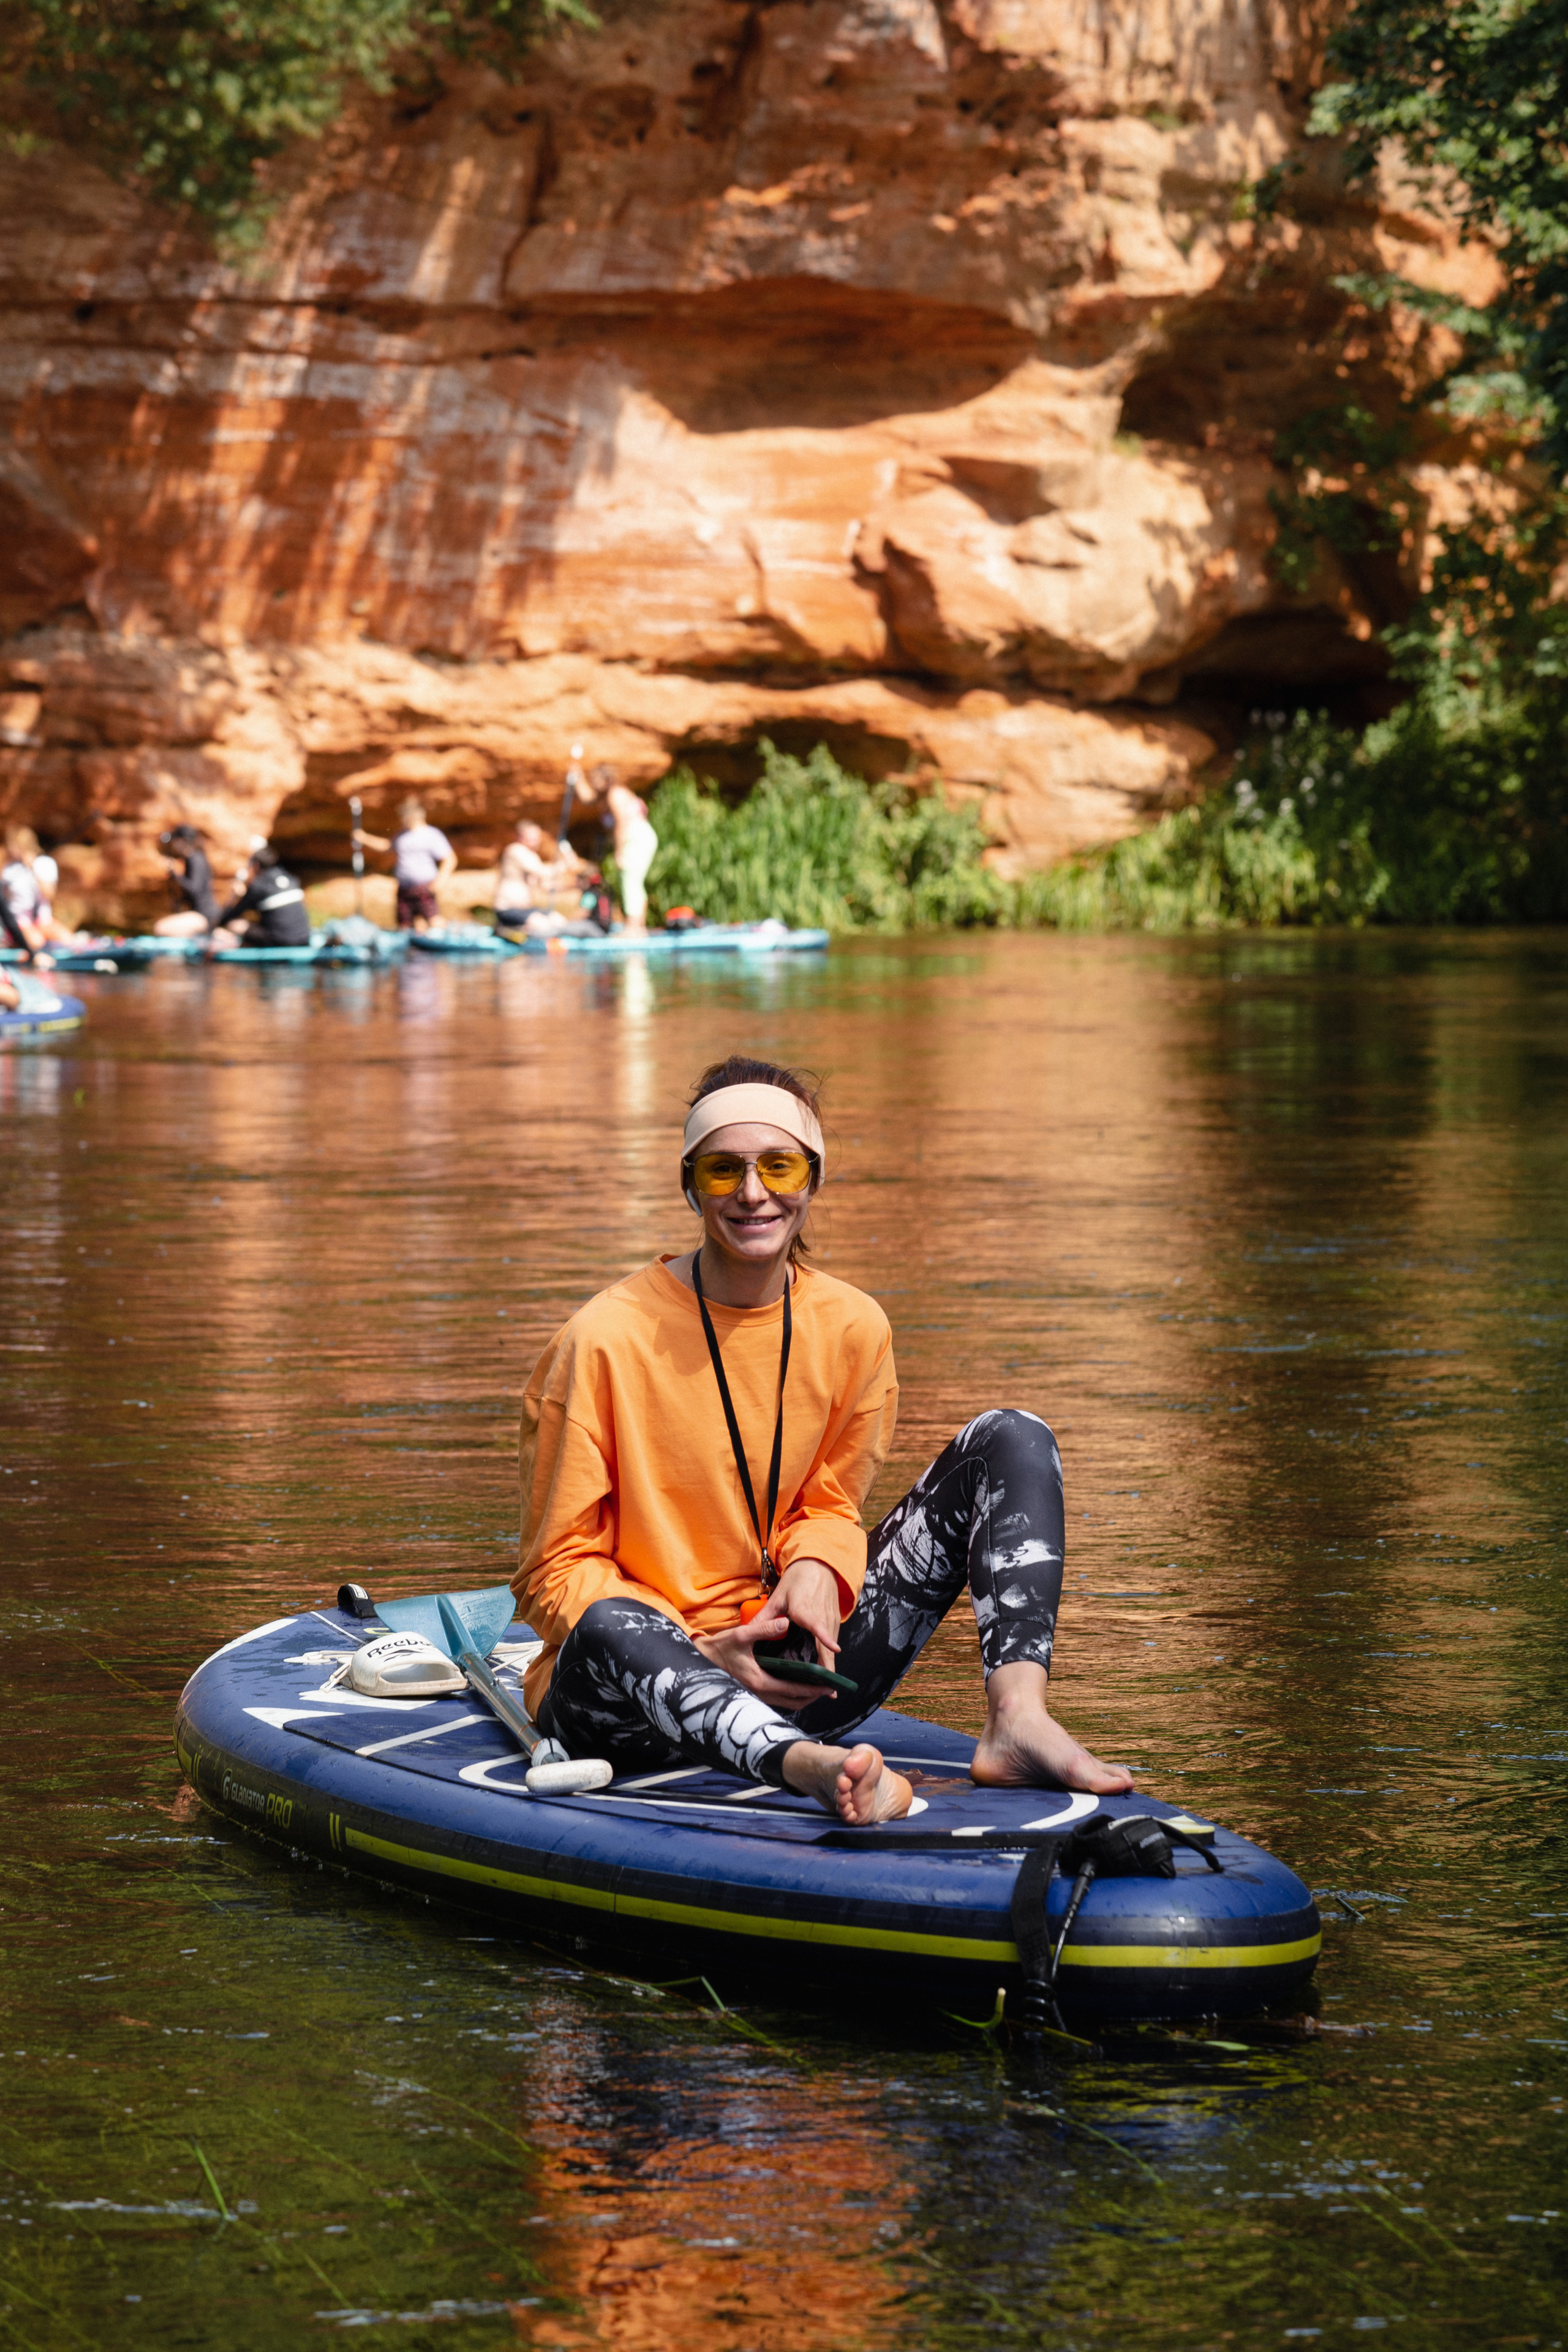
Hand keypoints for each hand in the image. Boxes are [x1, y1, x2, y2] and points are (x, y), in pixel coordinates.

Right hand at [694, 1559, 842, 1709]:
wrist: (700, 1660)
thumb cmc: (720, 1648)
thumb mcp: (741, 1635)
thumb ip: (765, 1629)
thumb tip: (786, 1622)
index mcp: (759, 1681)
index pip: (793, 1690)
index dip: (813, 1689)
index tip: (828, 1687)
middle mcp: (759, 1693)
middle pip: (793, 1702)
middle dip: (812, 1697)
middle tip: (828, 1690)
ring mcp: (756, 1695)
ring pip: (786, 1703)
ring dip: (802, 1697)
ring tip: (817, 1688)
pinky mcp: (753, 1692)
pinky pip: (778, 1698)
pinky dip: (791, 1695)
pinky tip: (797, 1685)